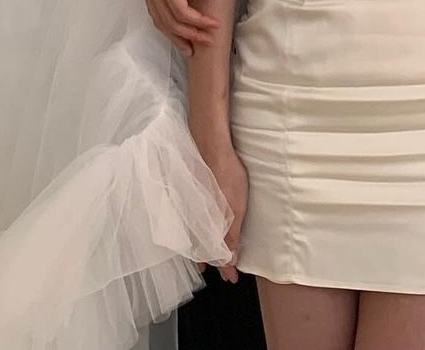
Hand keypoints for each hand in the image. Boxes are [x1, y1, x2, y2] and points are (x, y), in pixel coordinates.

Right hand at [125, 0, 218, 53]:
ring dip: (175, 36)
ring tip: (191, 48)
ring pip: (159, 21)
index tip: (215, 25)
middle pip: (170, 22)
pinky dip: (165, 26)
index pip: (182, 12)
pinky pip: (154, 13)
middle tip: (209, 41)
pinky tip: (174, 30)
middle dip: (191, 35)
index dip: (199, 23)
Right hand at [198, 139, 248, 282]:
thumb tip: (230, 263)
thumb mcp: (236, 209)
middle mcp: (195, 222)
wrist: (210, 146)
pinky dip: (193, 233)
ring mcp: (190, 209)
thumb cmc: (226, 175)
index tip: (231, 278)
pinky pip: (189, 223)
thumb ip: (231, 237)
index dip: (224, 268)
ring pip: (192, 237)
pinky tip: (195, 232)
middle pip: (200, 249)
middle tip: (213, 272)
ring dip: (199, 250)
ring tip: (203, 260)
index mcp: (206, 227)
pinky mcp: (188, 197)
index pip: (214, 256)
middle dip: (208, 261)